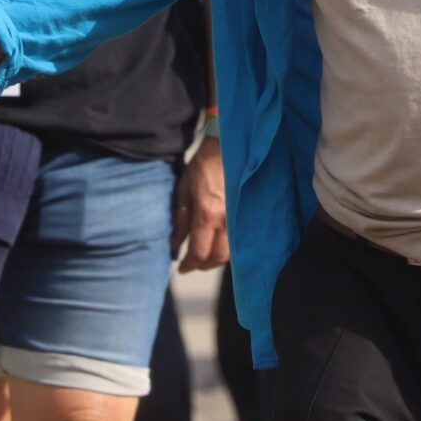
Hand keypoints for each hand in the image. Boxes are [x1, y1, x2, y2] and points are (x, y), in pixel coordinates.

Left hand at [173, 134, 226, 271]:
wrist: (226, 151)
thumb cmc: (201, 169)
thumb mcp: (183, 193)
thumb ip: (179, 222)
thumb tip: (175, 246)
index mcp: (206, 215)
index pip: (198, 252)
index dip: (189, 265)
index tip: (181, 268)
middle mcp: (225, 220)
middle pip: (217, 257)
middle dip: (203, 265)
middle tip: (192, 265)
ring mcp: (238, 218)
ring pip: (230, 252)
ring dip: (216, 259)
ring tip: (204, 256)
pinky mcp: (245, 215)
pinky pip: (237, 241)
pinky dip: (227, 248)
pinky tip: (217, 245)